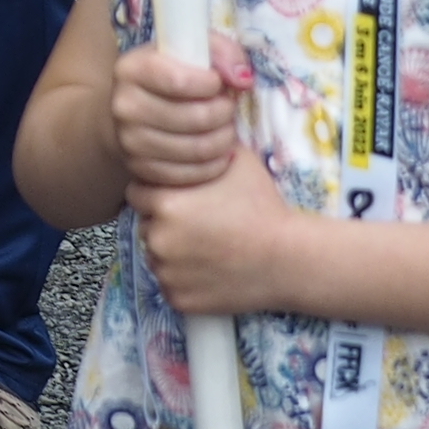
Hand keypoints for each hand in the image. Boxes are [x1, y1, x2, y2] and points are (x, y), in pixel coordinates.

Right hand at [111, 40, 248, 192]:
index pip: (179, 80)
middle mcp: (124, 106)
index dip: (212, 84)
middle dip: (224, 112)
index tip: (218, 83)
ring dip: (225, 139)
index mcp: (131, 69)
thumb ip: (223, 52)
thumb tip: (242, 79)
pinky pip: (193, 174)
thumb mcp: (194, 49)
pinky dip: (216, 164)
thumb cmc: (173, 74)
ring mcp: (131, 142)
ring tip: (226, 127)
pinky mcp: (142, 171)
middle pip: (195, 117)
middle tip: (228, 107)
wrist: (136, 109)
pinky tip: (219, 150)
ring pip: (198, 148)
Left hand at [127, 142, 313, 318]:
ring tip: (208, 248)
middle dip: (164, 223)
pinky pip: (170, 285)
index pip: (138, 193)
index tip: (183, 198)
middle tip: (199, 225)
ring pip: (156, 256)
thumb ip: (201, 146)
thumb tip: (188, 128)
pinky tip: (211, 270)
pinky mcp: (179, 300)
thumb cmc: (263, 206)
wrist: (290, 259)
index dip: (159, 193)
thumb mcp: (234, 160)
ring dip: (173, 252)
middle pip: (145, 225)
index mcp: (164, 203)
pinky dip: (185, 280)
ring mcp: (167, 272)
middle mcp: (157, 238)